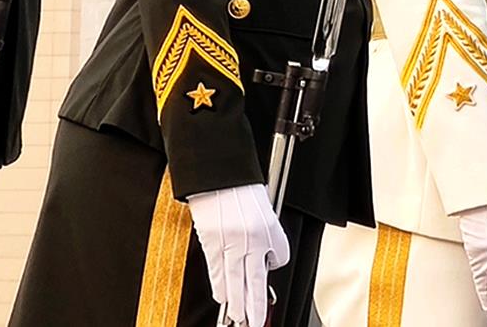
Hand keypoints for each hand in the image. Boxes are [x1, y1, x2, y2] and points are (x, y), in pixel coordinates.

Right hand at [183, 183, 289, 326]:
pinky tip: (222, 297)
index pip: (275, 263)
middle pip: (252, 282)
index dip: (271, 279)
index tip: (266, 294)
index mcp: (268, 230)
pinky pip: (216, 271)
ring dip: (236, 302)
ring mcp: (230, 242)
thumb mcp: (267, 212)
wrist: (220, 176)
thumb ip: (269, 238)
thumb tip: (266, 260)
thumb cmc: (243, 190)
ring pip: (233, 281)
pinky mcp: (211, 242)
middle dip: (253, 306)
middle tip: (254, 322)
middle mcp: (251, 239)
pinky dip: (219, 286)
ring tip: (238, 317)